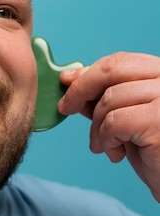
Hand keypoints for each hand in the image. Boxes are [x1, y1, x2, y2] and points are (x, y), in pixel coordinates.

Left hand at [58, 52, 159, 201]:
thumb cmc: (155, 154)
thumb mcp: (126, 120)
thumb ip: (105, 98)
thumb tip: (72, 79)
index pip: (121, 61)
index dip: (89, 72)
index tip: (67, 81)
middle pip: (112, 71)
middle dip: (81, 88)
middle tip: (66, 108)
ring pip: (109, 100)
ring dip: (97, 128)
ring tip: (104, 147)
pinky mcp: (158, 121)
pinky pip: (114, 122)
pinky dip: (106, 139)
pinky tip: (116, 154)